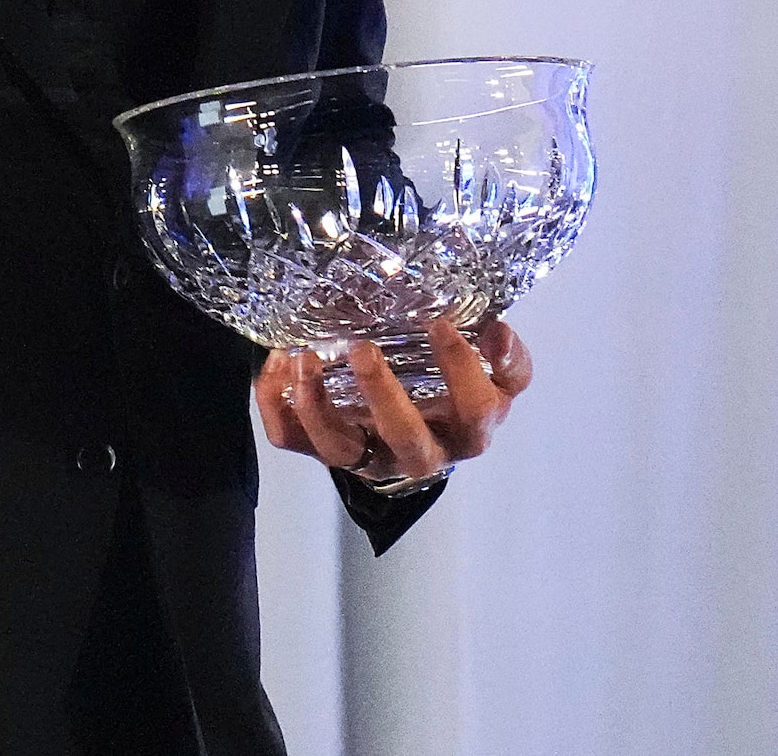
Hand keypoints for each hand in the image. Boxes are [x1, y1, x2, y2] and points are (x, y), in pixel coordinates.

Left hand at [254, 317, 534, 486]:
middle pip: (406, 437)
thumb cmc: (451, 397)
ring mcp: (367, 457)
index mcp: (465, 430)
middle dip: (382, 394)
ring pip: (338, 447)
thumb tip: (497, 329)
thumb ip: (502, 358)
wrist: (413, 441)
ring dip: (315, 404)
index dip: (462, 368)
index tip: (439, 321)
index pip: (476, 409)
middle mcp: (419, 452)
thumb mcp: (488, 380)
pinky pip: (290, 437)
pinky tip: (278, 362)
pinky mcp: (324, 451)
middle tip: (362, 348)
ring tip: (303, 356)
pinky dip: (275, 402)